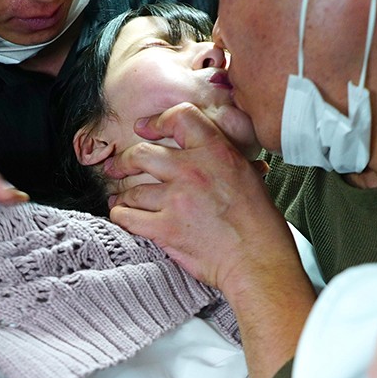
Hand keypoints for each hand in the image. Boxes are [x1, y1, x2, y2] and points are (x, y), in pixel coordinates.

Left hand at [107, 103, 287, 290]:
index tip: (144, 129)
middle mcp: (193, 171)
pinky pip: (129, 217)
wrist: (257, 259)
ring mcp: (177, 200)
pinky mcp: (165, 229)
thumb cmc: (258, 223)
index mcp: (216, 152)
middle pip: (142, 154)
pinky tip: (123, 217)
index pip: (180, 118)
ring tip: (120, 200)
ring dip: (123, 196)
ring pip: (133, 190)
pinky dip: (121, 217)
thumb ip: (223, 159)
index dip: (157, 122)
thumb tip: (212, 152)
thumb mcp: (247, 176)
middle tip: (118, 167)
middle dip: (124, 161)